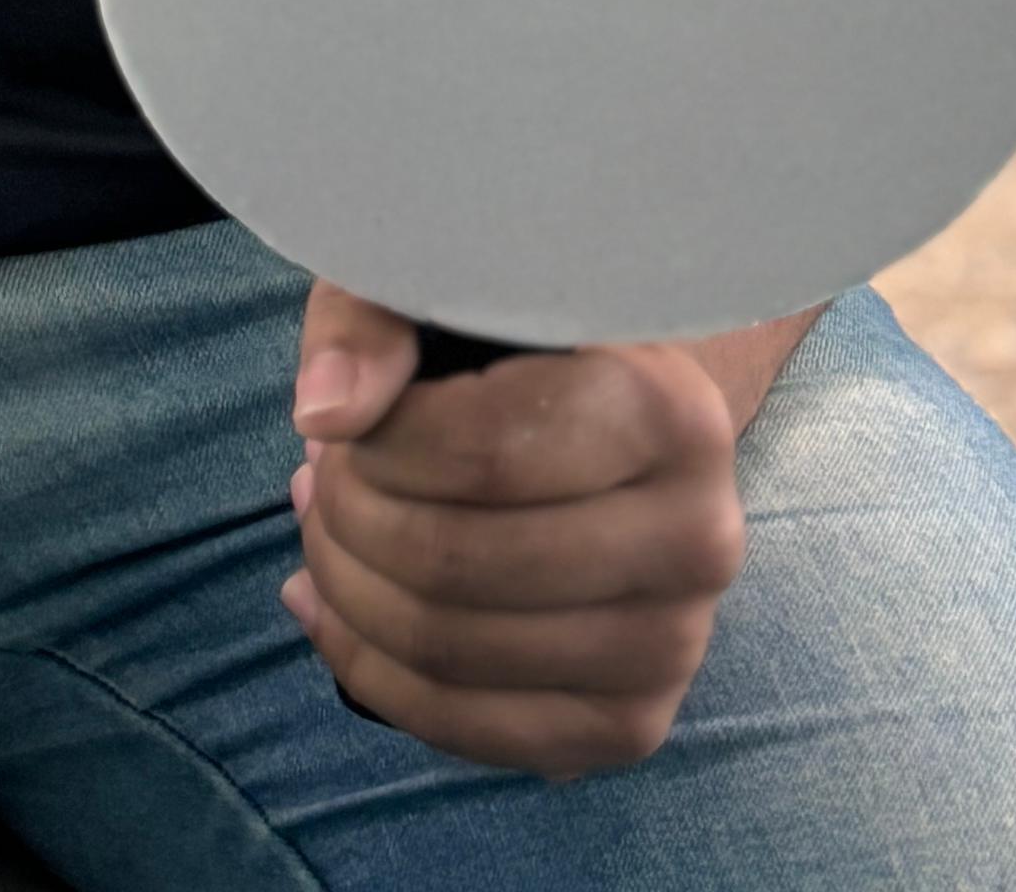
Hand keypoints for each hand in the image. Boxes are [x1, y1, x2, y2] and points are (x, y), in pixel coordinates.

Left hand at [281, 287, 744, 776]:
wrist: (611, 427)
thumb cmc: (512, 344)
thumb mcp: (440, 284)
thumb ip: (373, 322)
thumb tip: (325, 412)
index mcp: (671, 411)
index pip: (481, 452)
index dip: (376, 445)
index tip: (346, 419)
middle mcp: (698, 537)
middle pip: (455, 560)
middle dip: (348, 518)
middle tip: (318, 475)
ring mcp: (673, 646)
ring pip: (450, 649)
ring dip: (345, 590)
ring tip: (323, 527)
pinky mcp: (630, 723)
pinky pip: (470, 731)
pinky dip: (370, 671)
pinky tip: (329, 608)